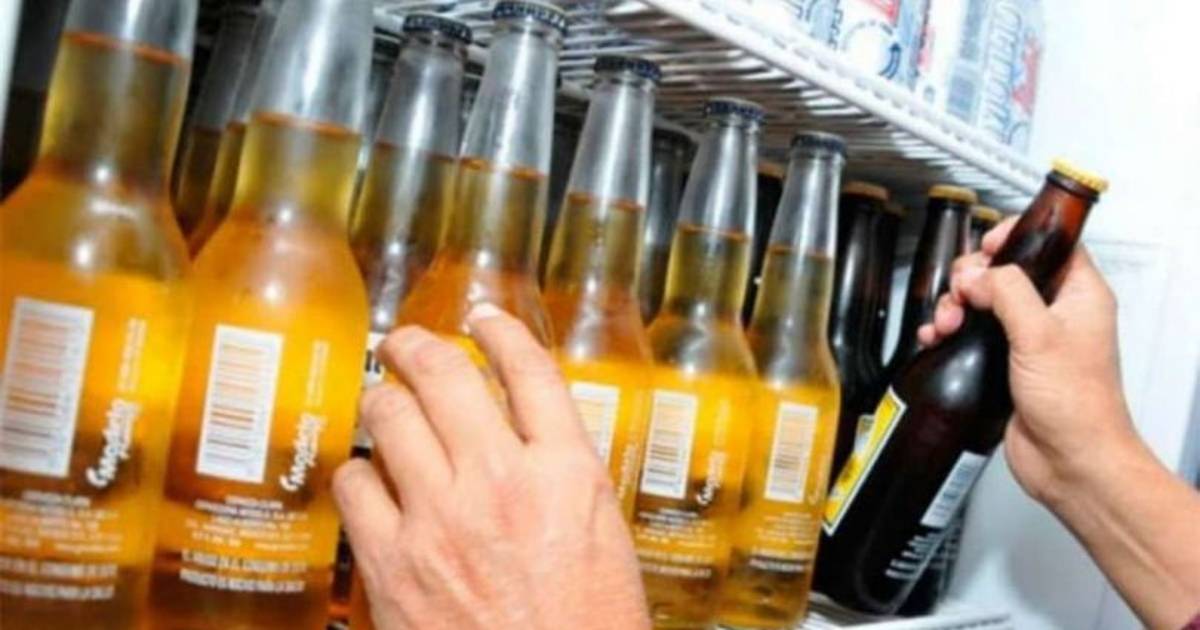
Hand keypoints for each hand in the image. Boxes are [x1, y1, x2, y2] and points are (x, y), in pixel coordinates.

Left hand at [332, 304, 649, 629]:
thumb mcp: (603, 542)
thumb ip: (563, 481)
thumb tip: (527, 442)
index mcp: (567, 475)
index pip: (531, 373)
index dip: (502, 332)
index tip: (483, 317)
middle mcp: (502, 481)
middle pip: (447, 376)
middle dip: (419, 347)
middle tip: (407, 342)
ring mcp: (440, 518)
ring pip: (390, 417)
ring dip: (384, 400)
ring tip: (383, 400)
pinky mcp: (391, 562)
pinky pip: (354, 483)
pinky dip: (359, 473)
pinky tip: (368, 479)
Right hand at [917, 219, 1137, 506]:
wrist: (1070, 462)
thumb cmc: (1077, 407)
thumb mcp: (1040, 336)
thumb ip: (1007, 293)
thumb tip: (979, 275)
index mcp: (1080, 295)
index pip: (1051, 244)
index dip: (1016, 238)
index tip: (987, 246)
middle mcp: (1056, 313)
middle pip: (1005, 271)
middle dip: (972, 277)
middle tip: (961, 294)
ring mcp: (1031, 339)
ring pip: (983, 301)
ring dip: (956, 305)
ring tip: (946, 322)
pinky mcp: (1007, 362)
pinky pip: (972, 332)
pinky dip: (950, 330)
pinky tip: (938, 338)